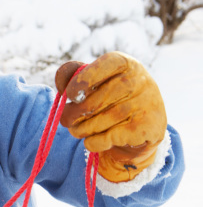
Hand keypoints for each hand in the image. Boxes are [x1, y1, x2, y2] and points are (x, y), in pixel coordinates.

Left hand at [55, 53, 166, 182]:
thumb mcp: (95, 82)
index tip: (70, 95)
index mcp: (125, 63)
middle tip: (66, 120)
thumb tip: (61, 80)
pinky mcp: (146, 127)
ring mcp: (145, 104)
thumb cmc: (112, 99)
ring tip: (77, 130)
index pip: (105, 66)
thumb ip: (74, 75)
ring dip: (82, 130)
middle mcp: (139, 80)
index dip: (83, 80)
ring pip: (101, 121)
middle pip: (96, 101)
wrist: (143, 125)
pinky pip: (109, 138)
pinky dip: (93, 142)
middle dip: (74, 114)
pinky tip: (92, 141)